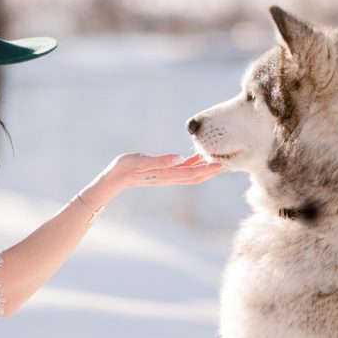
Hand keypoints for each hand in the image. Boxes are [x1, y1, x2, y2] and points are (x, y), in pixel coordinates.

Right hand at [104, 153, 221, 189]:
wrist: (114, 178)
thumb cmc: (125, 168)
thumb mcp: (141, 161)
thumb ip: (160, 161)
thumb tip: (179, 158)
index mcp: (165, 174)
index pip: (191, 174)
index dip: (206, 170)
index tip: (220, 164)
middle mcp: (168, 177)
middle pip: (194, 176)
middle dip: (209, 171)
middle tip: (224, 163)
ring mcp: (164, 176)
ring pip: (189, 174)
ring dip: (202, 169)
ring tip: (213, 160)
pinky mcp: (160, 172)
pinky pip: (180, 170)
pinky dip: (190, 165)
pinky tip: (193, 158)